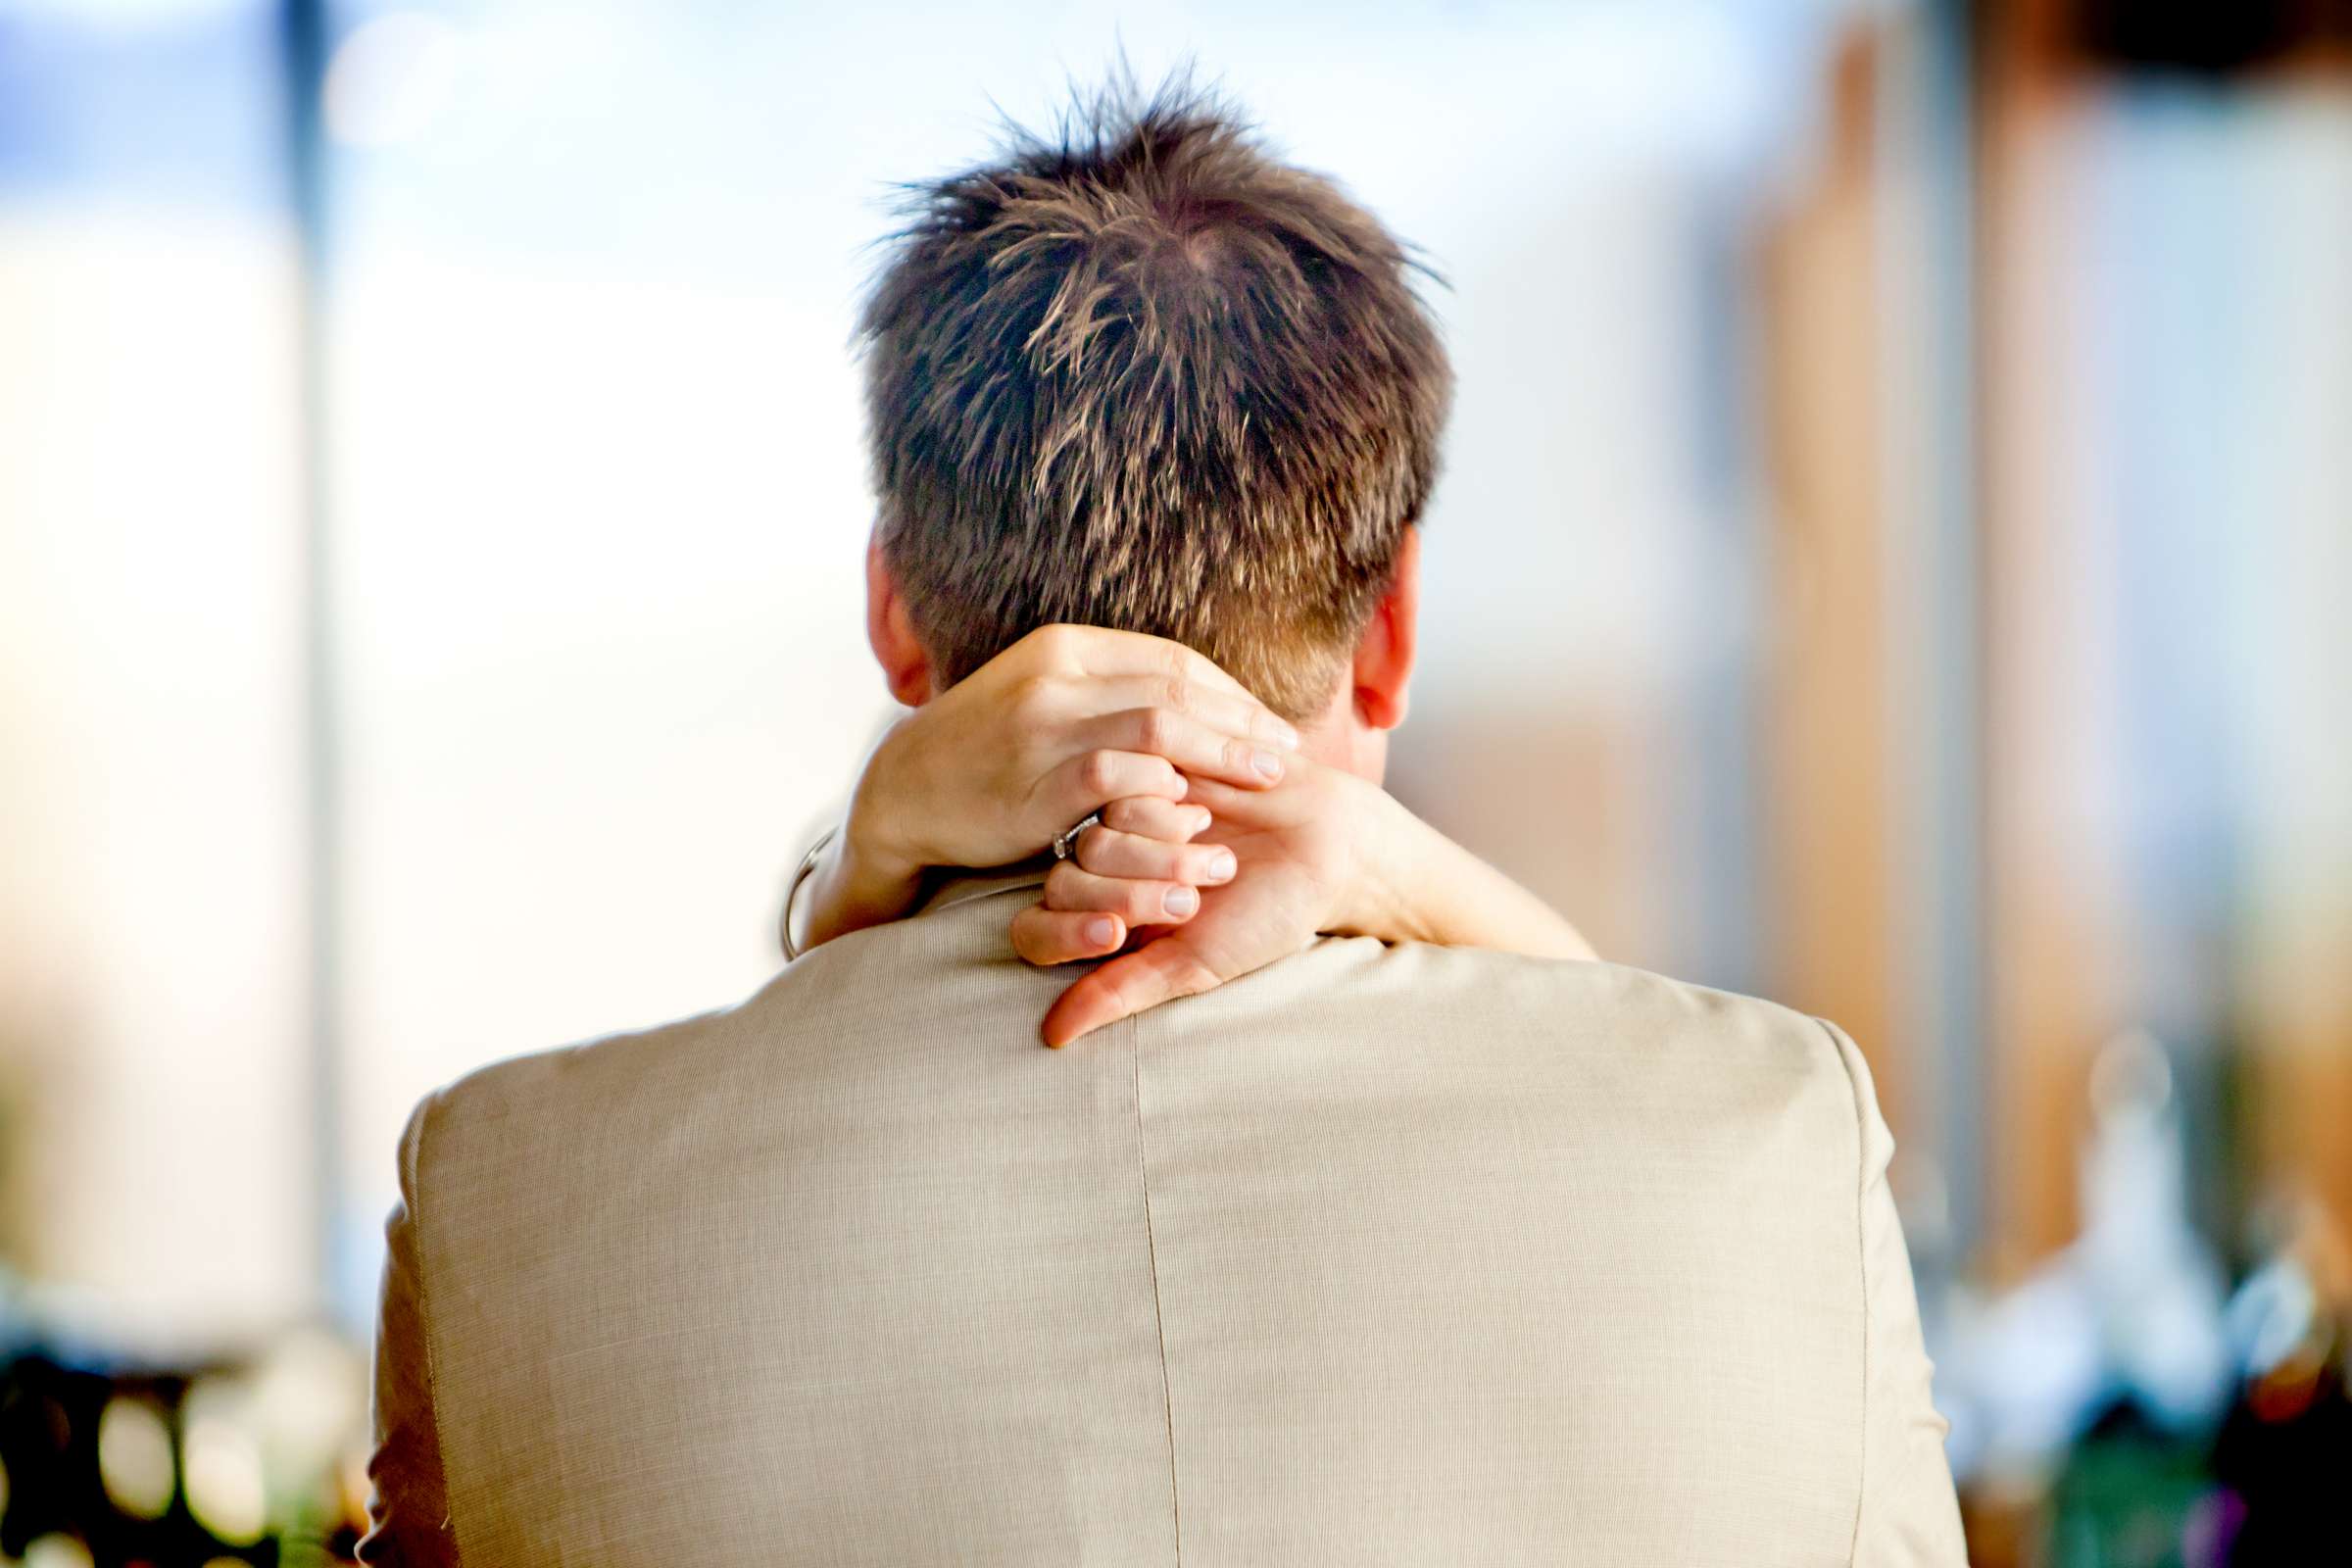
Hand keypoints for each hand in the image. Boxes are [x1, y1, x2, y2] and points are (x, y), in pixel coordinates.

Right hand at [793, 625, 1299, 951]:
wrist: (901, 793)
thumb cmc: (986, 750)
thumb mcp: (1044, 697)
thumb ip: (1107, 691)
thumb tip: (1190, 698)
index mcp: (1065, 647)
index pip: (1173, 660)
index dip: (1233, 693)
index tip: (1272, 724)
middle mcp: (1056, 676)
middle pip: (1178, 687)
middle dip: (1244, 720)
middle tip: (1290, 750)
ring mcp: (1042, 727)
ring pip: (1158, 725)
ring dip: (1224, 752)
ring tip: (1271, 775)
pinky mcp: (1031, 783)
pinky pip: (1115, 777)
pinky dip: (1164, 787)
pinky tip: (1200, 804)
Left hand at [1017, 762, 1598, 1046]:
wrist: (1328, 846)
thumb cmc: (1267, 914)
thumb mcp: (1195, 965)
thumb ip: (1120, 992)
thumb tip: (1052, 1037)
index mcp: (1105, 920)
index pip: (1038, 931)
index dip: (1069, 936)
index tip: (1117, 936)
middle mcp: (1105, 867)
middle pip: (1068, 881)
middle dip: (1138, 893)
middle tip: (1199, 894)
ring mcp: (1124, 813)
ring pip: (1095, 834)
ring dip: (1163, 849)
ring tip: (1216, 852)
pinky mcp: (1148, 763)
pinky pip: (1125, 778)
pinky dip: (1171, 803)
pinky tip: (1211, 807)